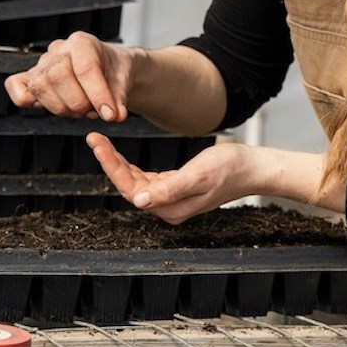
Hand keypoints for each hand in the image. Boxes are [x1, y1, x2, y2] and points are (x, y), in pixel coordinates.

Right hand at [4, 32, 132, 121]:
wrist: (108, 68)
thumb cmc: (113, 71)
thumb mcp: (124, 80)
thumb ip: (119, 98)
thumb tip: (114, 115)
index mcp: (82, 42)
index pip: (84, 68)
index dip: (97, 95)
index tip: (109, 114)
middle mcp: (59, 50)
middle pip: (57, 76)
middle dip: (78, 103)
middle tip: (92, 111)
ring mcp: (41, 64)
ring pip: (39, 86)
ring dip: (62, 108)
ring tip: (80, 111)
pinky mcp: (30, 79)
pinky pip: (17, 89)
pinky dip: (29, 102)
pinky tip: (56, 105)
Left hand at [86, 132, 252, 223]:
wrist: (252, 167)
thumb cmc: (229, 169)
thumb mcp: (198, 175)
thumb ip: (169, 189)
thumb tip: (139, 200)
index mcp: (170, 208)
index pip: (130, 188)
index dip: (111, 166)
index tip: (98, 144)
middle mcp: (167, 208)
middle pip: (128, 185)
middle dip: (109, 162)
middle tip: (93, 138)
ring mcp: (171, 199)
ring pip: (134, 182)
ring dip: (117, 163)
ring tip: (101, 142)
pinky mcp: (175, 188)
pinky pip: (145, 179)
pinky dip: (131, 166)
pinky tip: (121, 155)